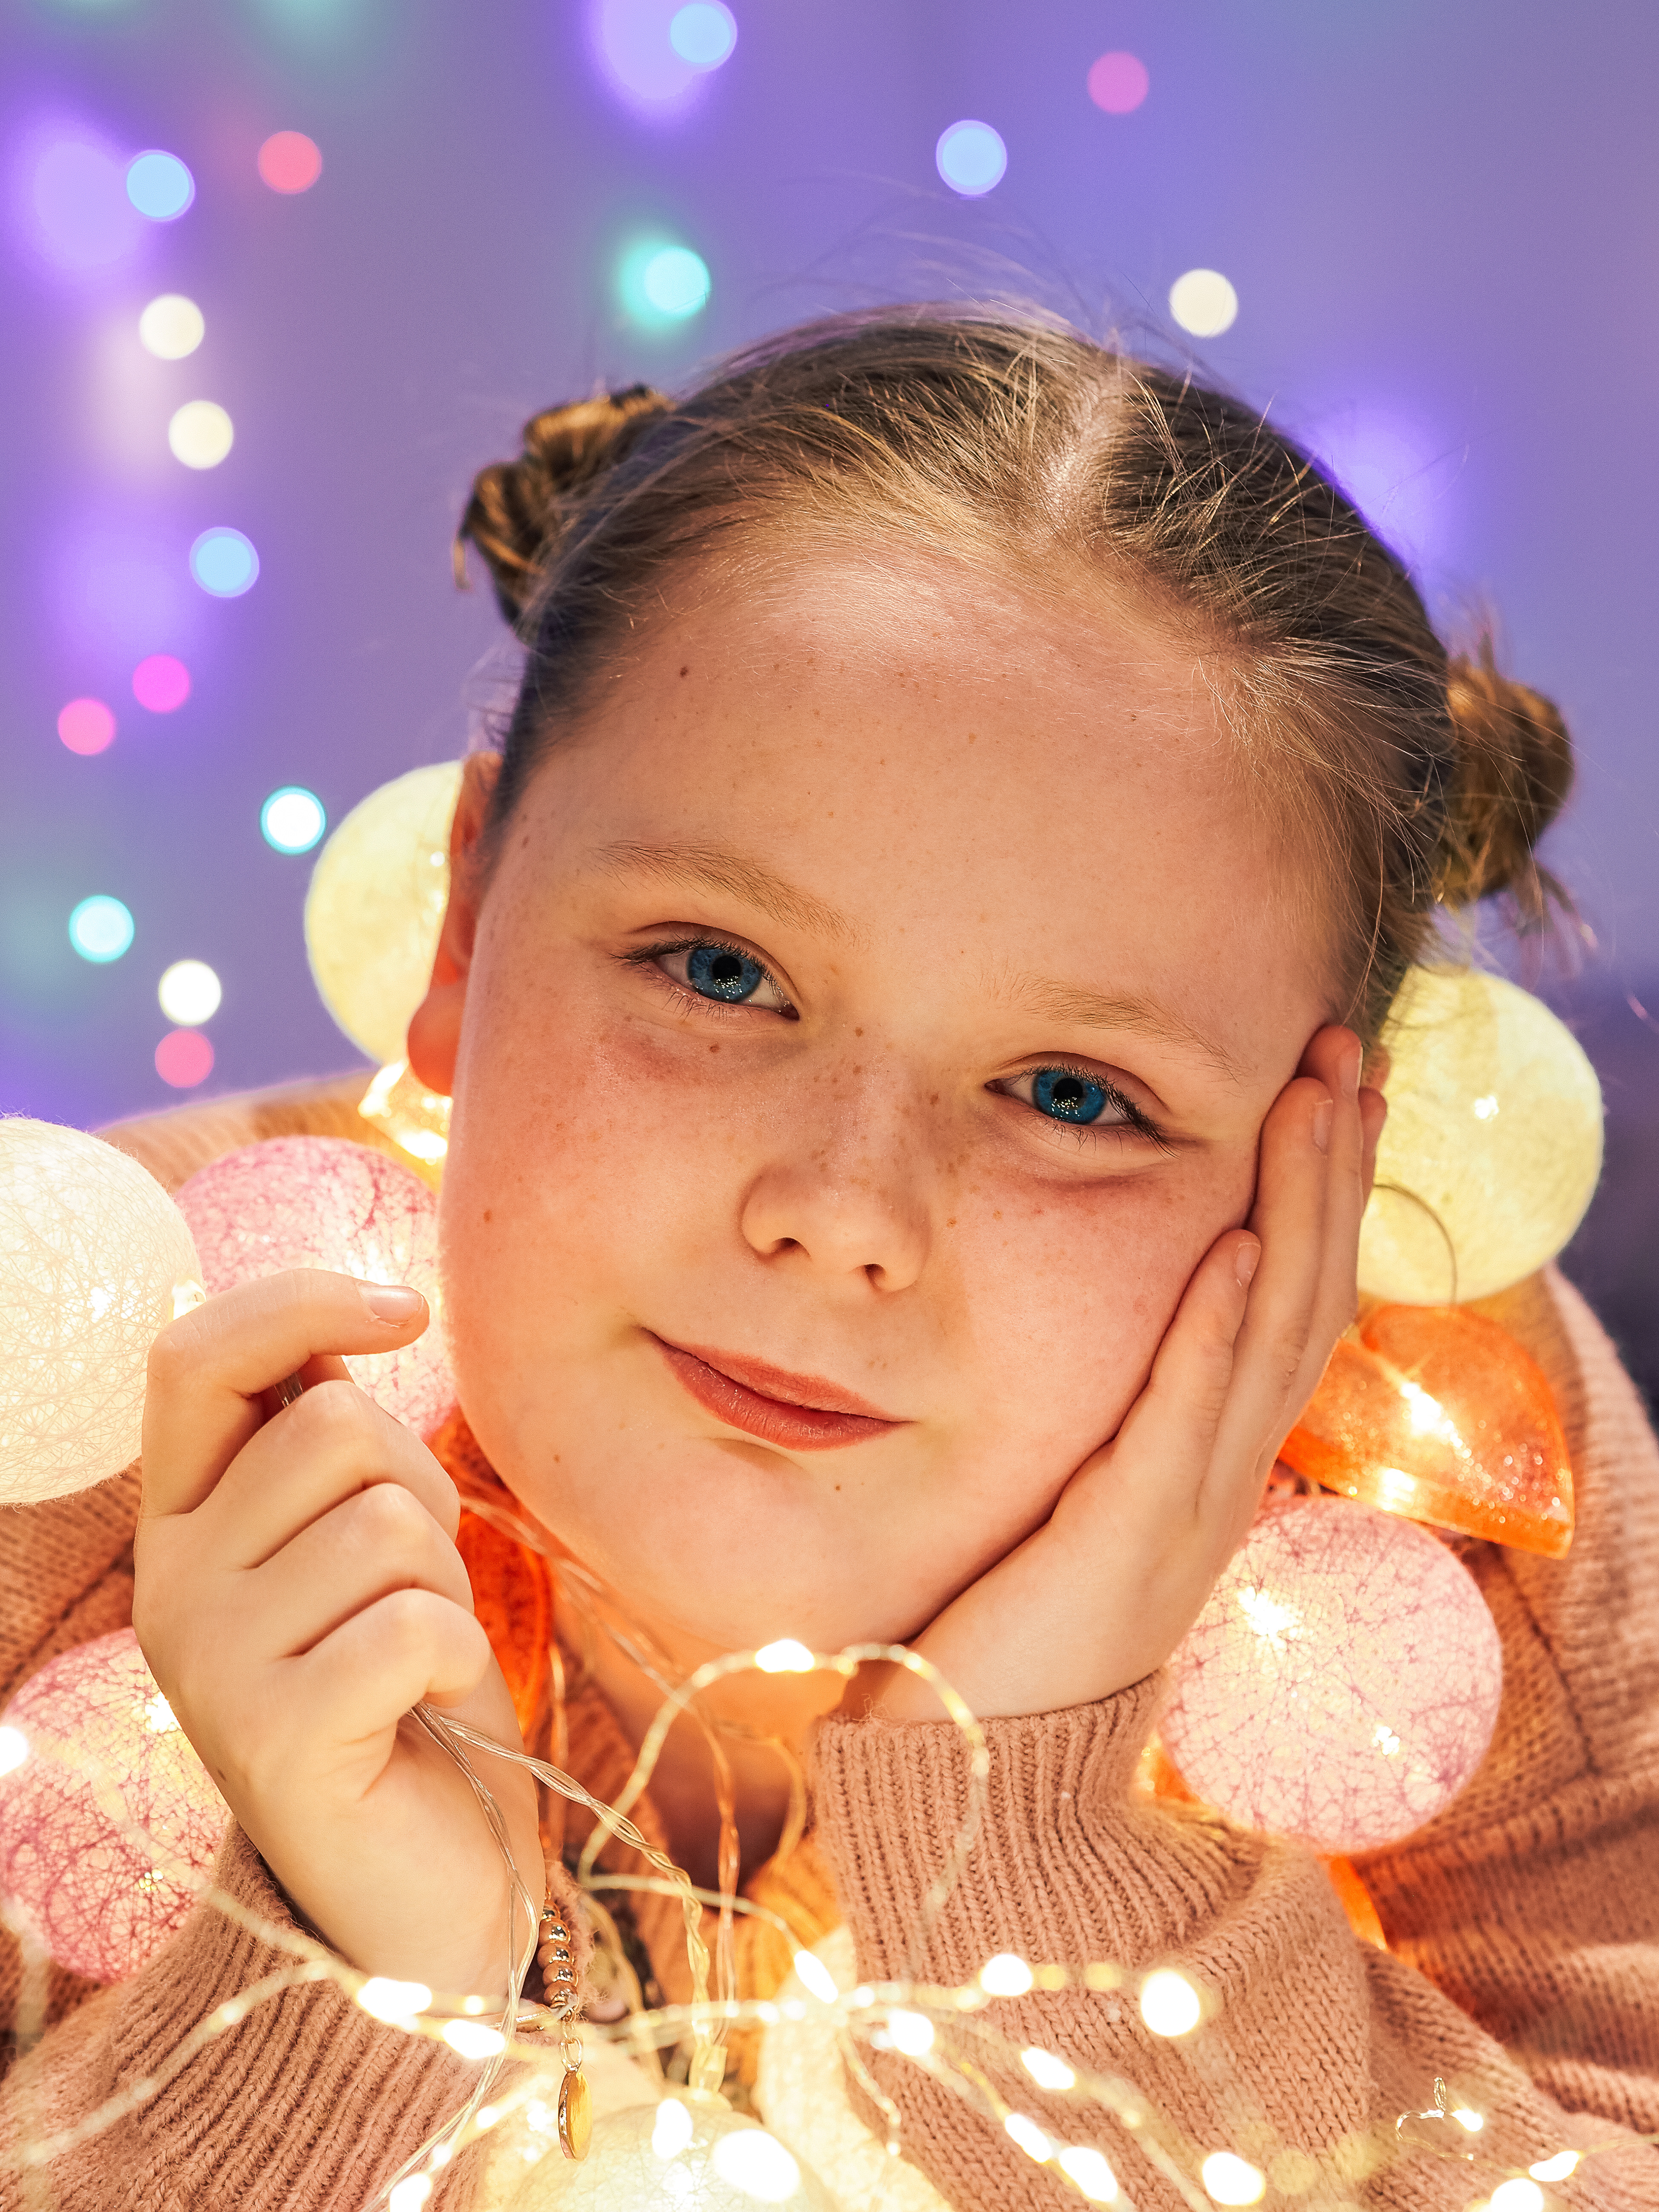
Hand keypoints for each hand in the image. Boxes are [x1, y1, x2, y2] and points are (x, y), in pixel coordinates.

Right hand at [133, 1269, 542, 1996]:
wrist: (425, 1879)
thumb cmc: (408, 1687)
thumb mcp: (364, 1542)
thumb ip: (331, 1444)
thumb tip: (353, 1312)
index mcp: (184, 1523)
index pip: (194, 1358)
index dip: (299, 1301)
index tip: (405, 1309)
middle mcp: (170, 1585)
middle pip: (333, 1429)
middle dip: (419, 1489)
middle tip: (417, 1585)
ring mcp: (211, 1665)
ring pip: (387, 1524)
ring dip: (444, 1581)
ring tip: (417, 1656)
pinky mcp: (275, 1739)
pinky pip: (414, 1623)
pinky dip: (456, 1655)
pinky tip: (431, 1706)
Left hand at [864, 1026, 1385, 1720]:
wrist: (978, 1764)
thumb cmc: (1010, 1627)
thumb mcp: (1082, 1503)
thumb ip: (1118, 1430)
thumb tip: (1133, 1346)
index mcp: (1213, 1462)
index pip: (1290, 1304)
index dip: (1323, 1198)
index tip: (1336, 1094)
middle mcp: (1223, 1476)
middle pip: (1304, 1297)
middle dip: (1330, 1170)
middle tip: (1349, 1051)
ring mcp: (1188, 1509)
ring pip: (1269, 1337)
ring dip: (1293, 1212)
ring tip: (1312, 1101)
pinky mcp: (1129, 1539)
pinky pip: (1187, 1418)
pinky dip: (1212, 1332)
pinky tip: (1230, 1247)